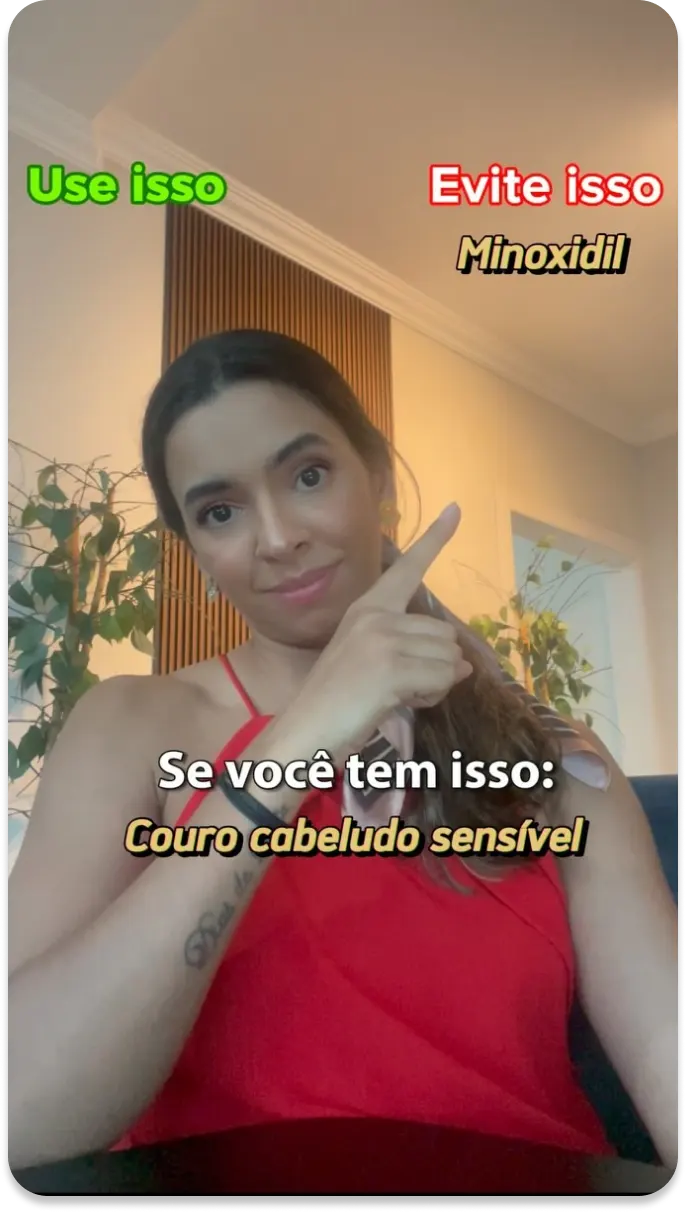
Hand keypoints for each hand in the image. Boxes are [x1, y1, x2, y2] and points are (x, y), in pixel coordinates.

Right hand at [287, 503, 472, 760]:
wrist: (305, 731)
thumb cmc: (335, 703)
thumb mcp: (372, 664)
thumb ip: (413, 654)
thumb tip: (464, 664)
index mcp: (367, 608)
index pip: (408, 569)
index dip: (435, 539)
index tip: (456, 509)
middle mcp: (375, 615)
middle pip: (446, 634)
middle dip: (437, 667)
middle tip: (400, 687)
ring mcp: (382, 639)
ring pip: (450, 658)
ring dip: (436, 684)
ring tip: (396, 695)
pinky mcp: (391, 667)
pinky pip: (442, 678)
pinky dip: (432, 696)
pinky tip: (399, 703)